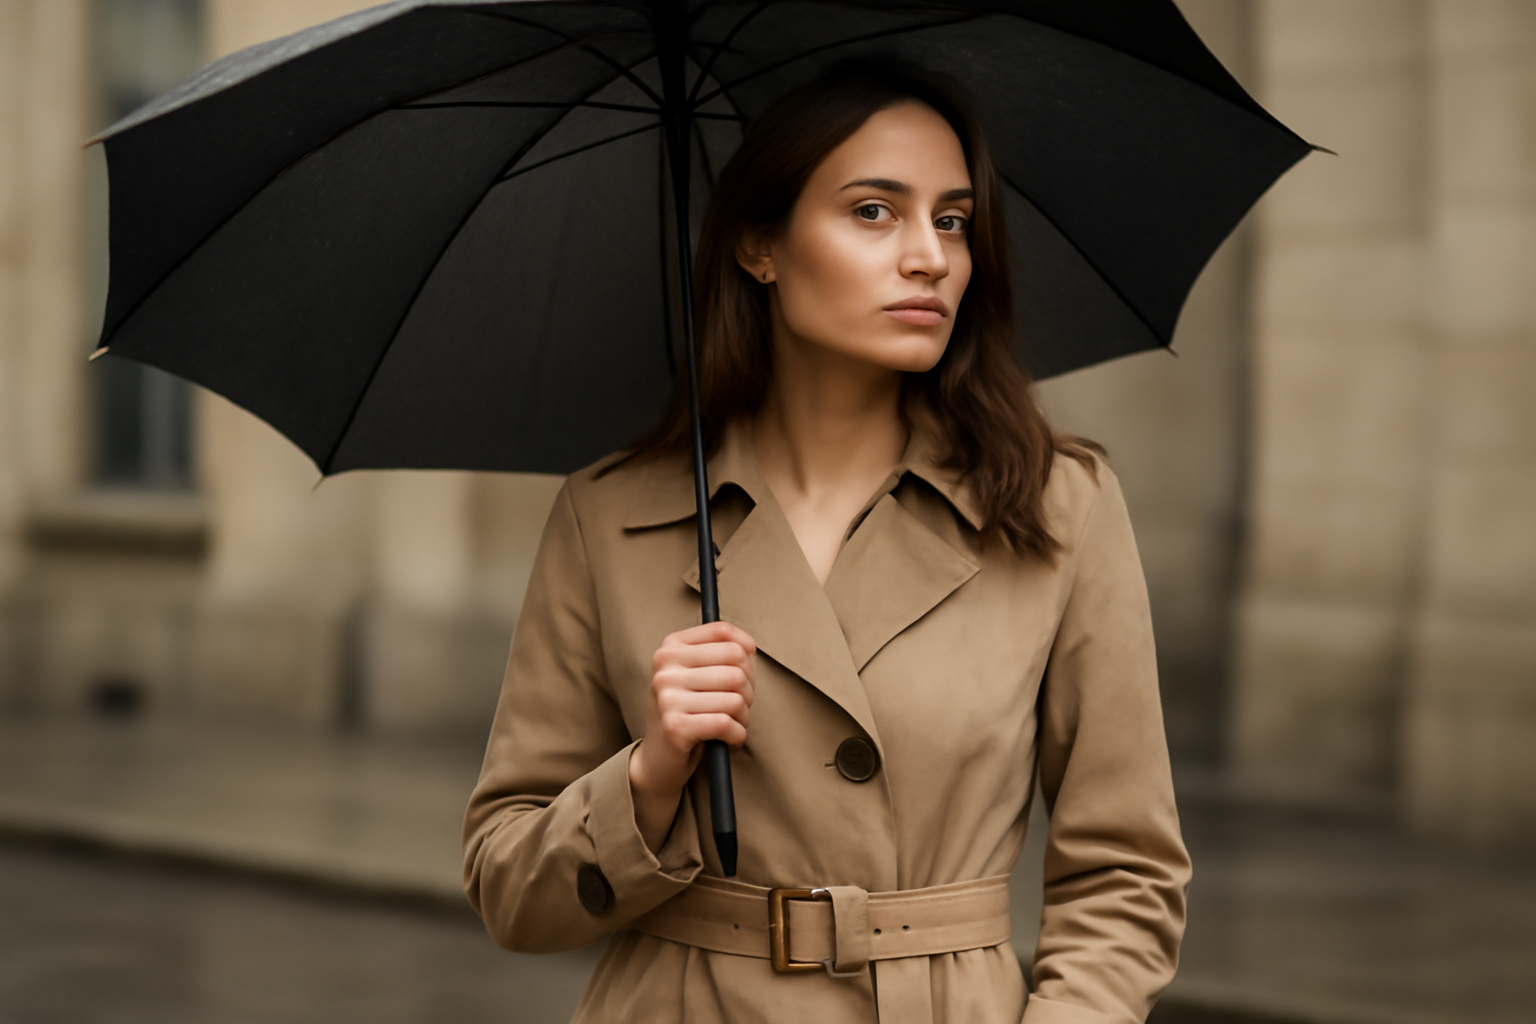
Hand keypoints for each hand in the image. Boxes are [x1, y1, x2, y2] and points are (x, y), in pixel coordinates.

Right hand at [629, 621, 755, 851]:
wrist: (659, 758)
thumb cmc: (689, 710)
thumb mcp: (700, 674)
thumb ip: (724, 653)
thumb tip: (748, 647)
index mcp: (671, 646)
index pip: (723, 632)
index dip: (745, 654)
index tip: (743, 674)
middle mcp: (664, 667)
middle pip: (736, 665)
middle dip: (749, 690)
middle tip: (739, 707)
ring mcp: (666, 696)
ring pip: (735, 697)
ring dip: (744, 717)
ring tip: (733, 724)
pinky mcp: (674, 726)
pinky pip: (726, 724)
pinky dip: (737, 735)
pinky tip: (729, 739)